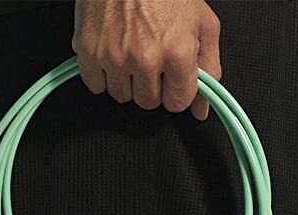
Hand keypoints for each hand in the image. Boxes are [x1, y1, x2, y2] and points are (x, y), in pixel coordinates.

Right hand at [71, 0, 220, 119]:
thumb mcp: (202, 23)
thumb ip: (208, 68)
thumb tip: (201, 108)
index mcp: (176, 52)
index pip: (177, 102)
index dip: (176, 92)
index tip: (172, 80)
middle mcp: (145, 58)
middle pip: (149, 103)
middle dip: (152, 86)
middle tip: (152, 60)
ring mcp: (114, 57)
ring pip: (122, 96)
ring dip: (127, 81)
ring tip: (131, 52)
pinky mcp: (89, 52)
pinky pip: (96, 86)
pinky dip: (102, 75)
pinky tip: (112, 54)